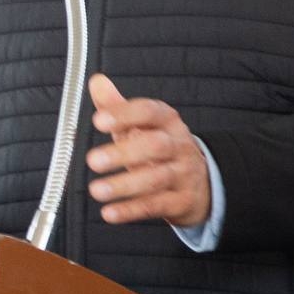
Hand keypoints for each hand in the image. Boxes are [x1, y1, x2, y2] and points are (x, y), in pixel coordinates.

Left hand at [85, 73, 210, 228]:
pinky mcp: (182, 201)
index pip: (150, 112)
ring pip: (157, 178)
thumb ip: (117, 106)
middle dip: (123, 153)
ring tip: (97, 190)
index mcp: (167, 122)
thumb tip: (96, 81)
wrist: (200, 184)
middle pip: (156, 146)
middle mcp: (178, 146)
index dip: (125, 115)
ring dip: (124, 185)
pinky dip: (131, 210)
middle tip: (93, 160)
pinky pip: (157, 205)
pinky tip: (109, 212)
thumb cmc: (161, 151)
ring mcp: (183, 174)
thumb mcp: (141, 127)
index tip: (99, 120)